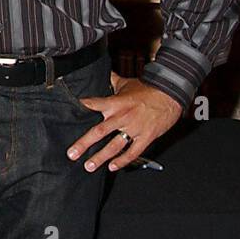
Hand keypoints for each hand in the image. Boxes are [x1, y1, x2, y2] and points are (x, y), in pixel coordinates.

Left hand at [66, 73, 183, 172]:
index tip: (68, 113)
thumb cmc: (147, 89)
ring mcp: (134, 128)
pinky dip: (123, 160)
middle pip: (99, 132)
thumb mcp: (126, 83)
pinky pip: (133, 152)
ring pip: (115, 146)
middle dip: (84, 144)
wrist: (171, 94)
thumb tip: (102, 71)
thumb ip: (112, 80)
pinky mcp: (146, 137)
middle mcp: (122, 117)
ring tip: (89, 166)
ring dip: (101, 157)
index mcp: (115, 103)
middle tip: (72, 154)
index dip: (82, 108)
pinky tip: (112, 167)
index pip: (94, 105)